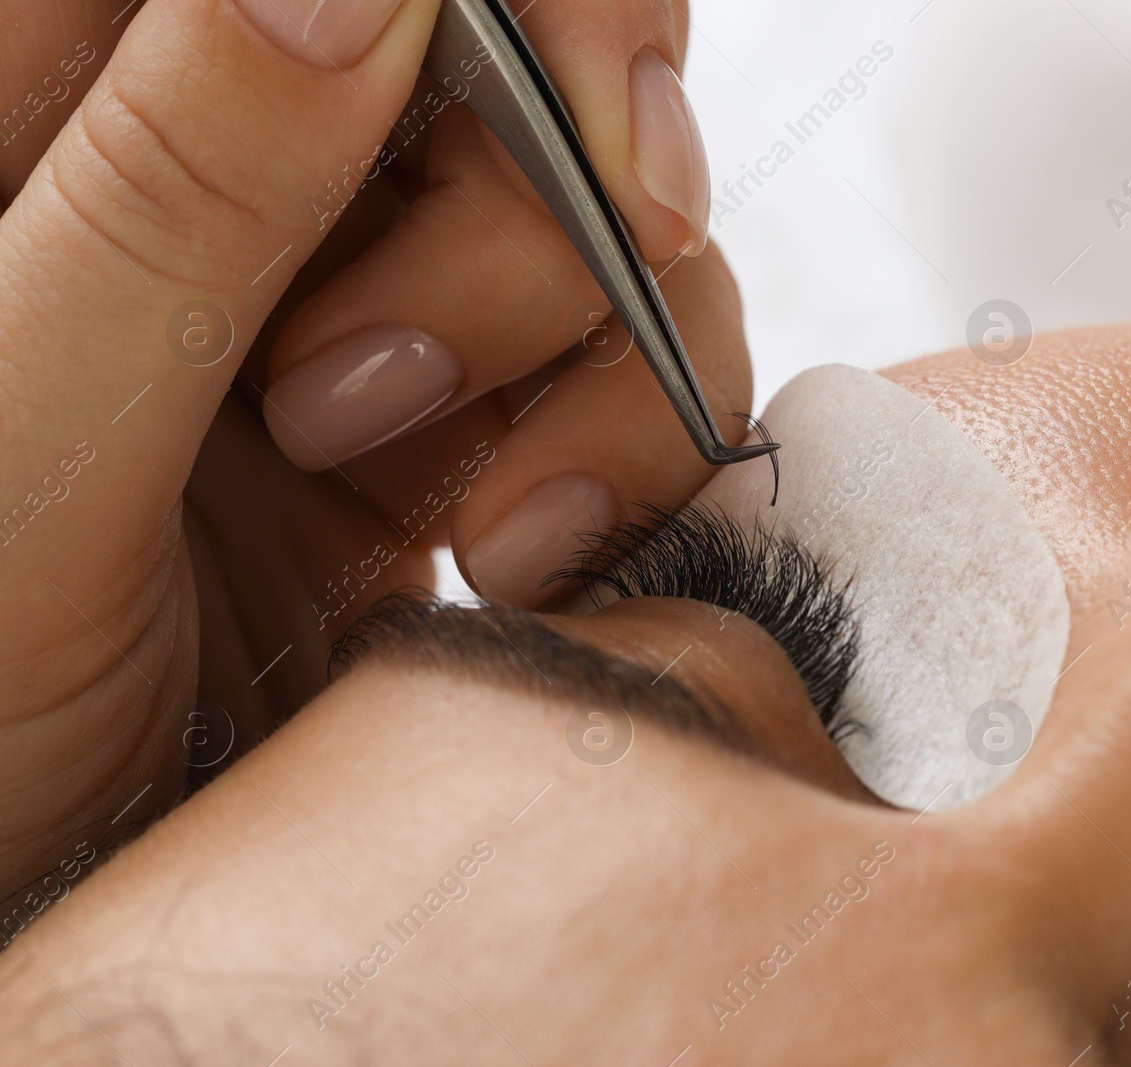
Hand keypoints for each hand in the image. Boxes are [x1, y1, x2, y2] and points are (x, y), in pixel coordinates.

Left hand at [0, 0, 748, 902]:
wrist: (35, 897)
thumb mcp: (23, 435)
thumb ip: (178, 188)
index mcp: (78, 110)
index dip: (516, 6)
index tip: (590, 107)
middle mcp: (252, 184)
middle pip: (518, 66)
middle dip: (554, 210)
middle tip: (429, 377)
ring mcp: (372, 307)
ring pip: (608, 223)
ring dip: (589, 366)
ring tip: (464, 520)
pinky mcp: (464, 433)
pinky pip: (637, 374)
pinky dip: (633, 460)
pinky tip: (525, 561)